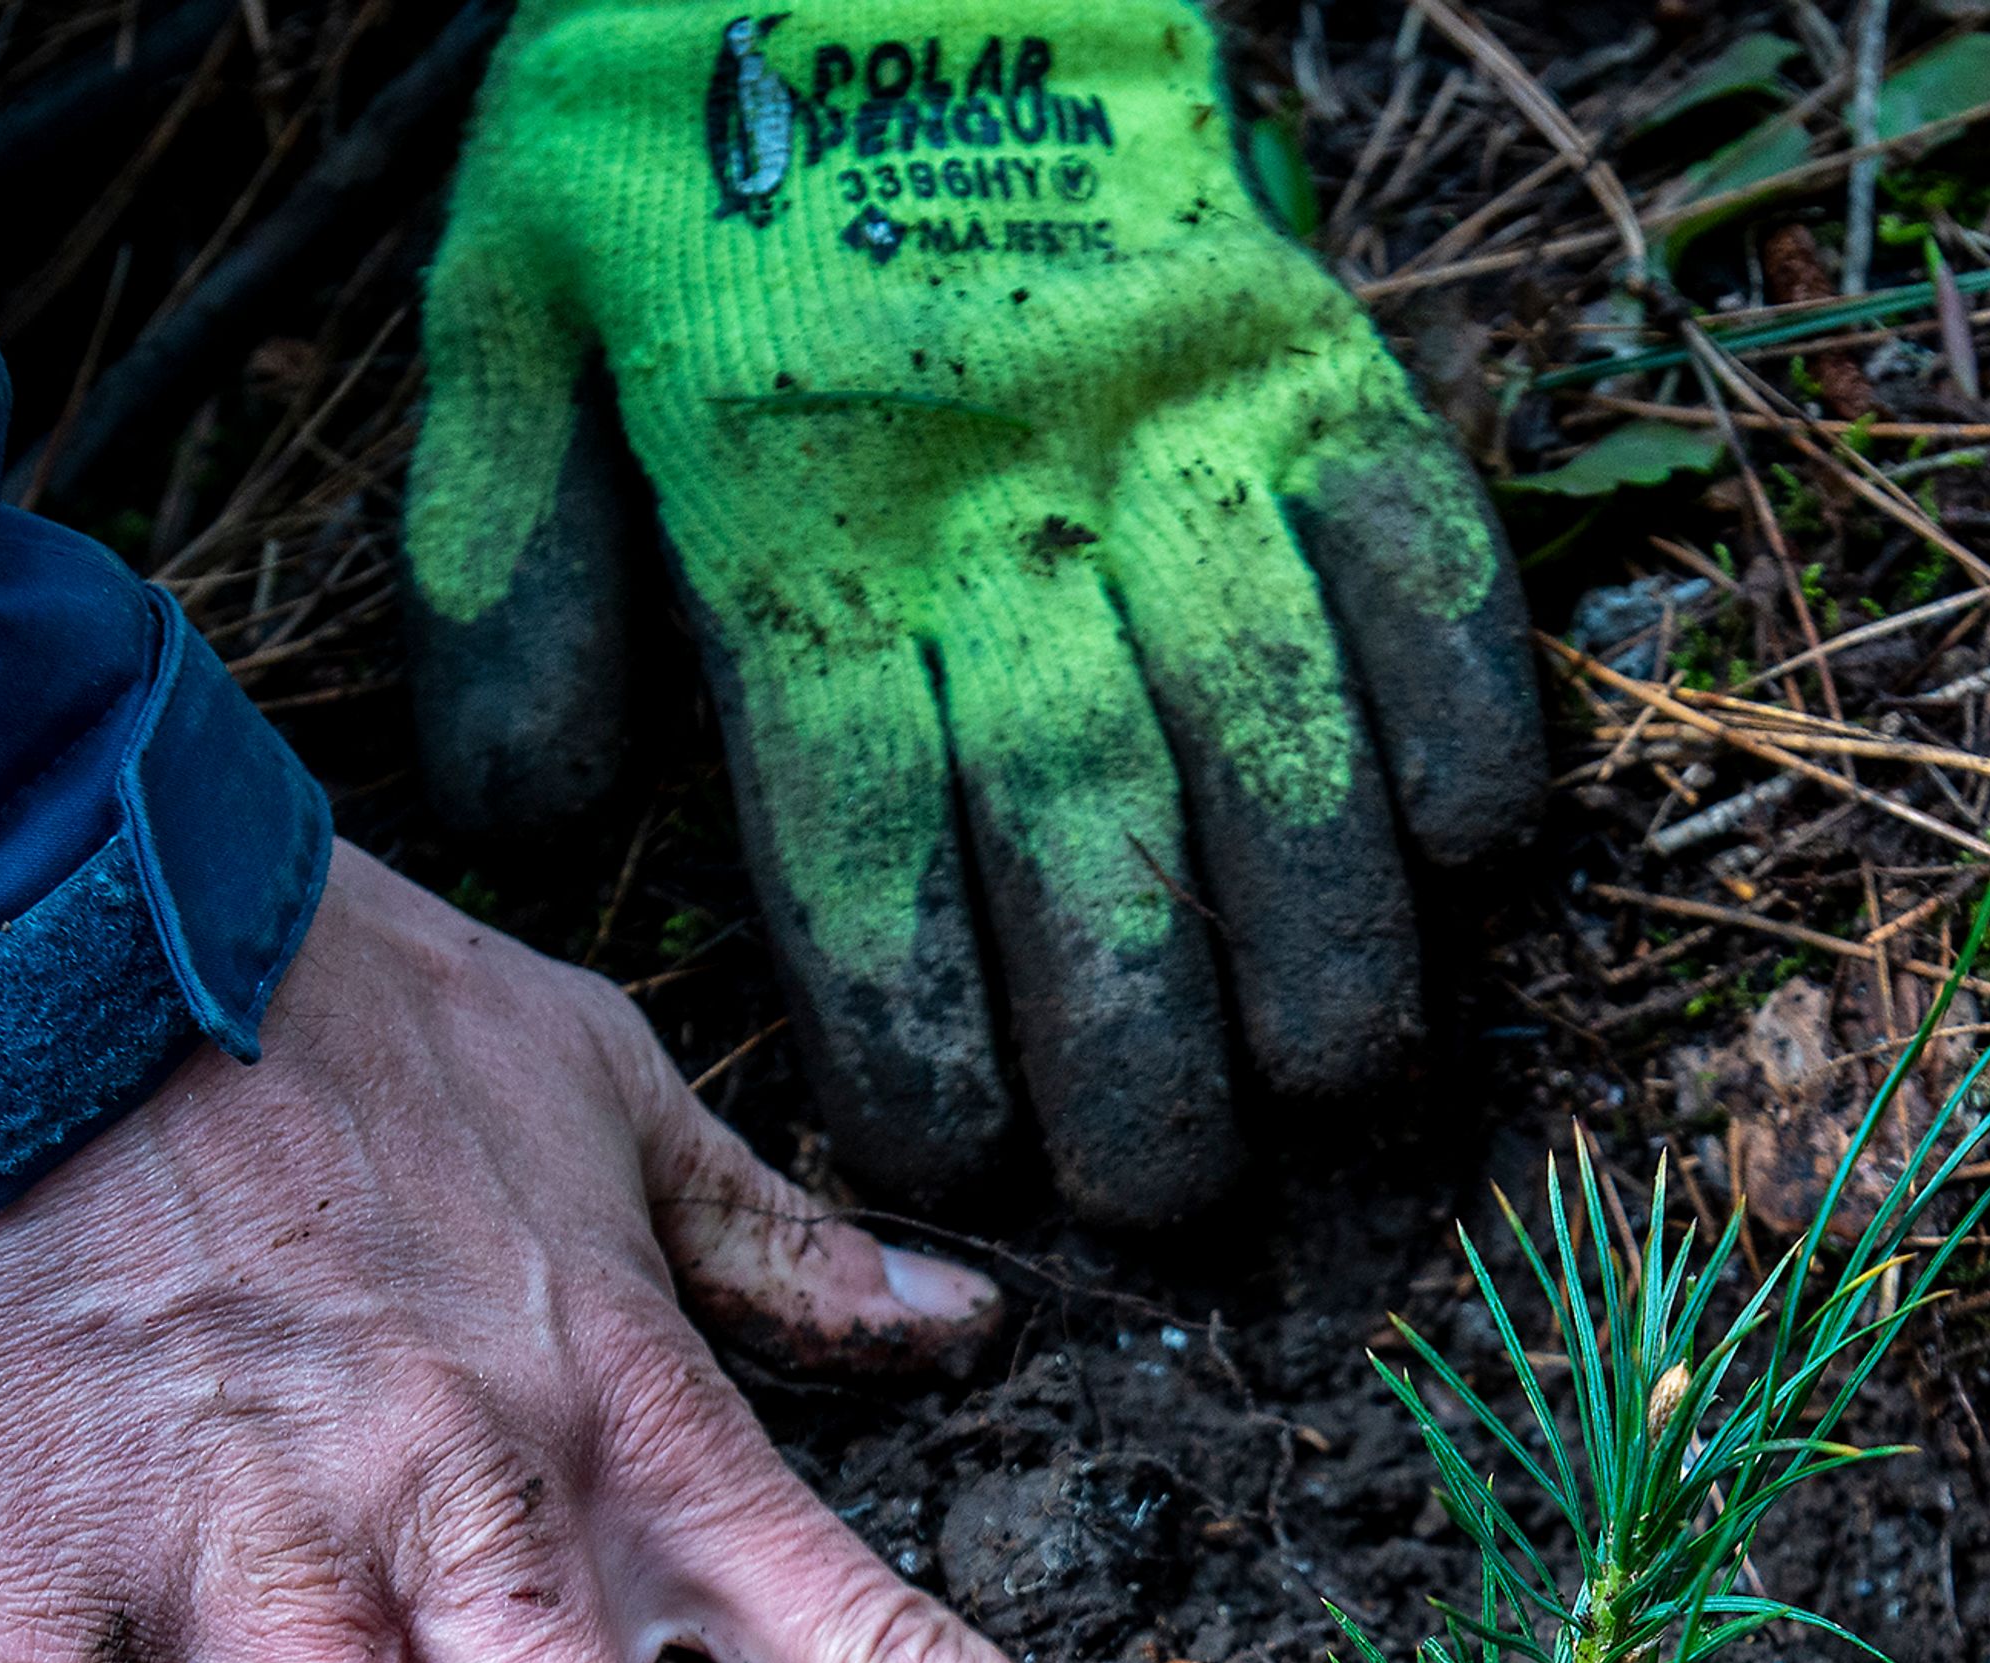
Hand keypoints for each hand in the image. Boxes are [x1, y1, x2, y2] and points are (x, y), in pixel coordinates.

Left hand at [403, 0, 1540, 1227]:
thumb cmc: (670, 137)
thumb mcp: (513, 322)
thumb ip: (514, 574)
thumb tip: (534, 817)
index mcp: (790, 522)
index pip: (857, 829)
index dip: (911, 1013)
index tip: (946, 1156)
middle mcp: (996, 501)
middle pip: (1081, 815)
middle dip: (1134, 1029)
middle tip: (1171, 1197)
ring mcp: (1168, 428)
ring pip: (1268, 712)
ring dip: (1320, 916)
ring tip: (1341, 1080)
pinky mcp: (1300, 350)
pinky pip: (1412, 542)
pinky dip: (1460, 688)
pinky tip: (1476, 843)